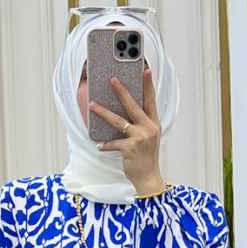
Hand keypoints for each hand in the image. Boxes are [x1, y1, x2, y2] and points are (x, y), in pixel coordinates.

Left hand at [89, 62, 164, 195]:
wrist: (148, 177)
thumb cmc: (146, 156)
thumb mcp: (148, 137)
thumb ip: (141, 123)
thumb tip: (124, 109)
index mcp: (154, 123)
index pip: (151, 100)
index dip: (148, 85)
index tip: (145, 70)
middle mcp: (149, 128)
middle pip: (133, 105)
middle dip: (121, 91)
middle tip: (112, 79)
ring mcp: (140, 138)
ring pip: (118, 121)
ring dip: (104, 112)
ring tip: (92, 105)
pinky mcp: (130, 148)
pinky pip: (114, 143)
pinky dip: (106, 145)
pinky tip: (99, 146)